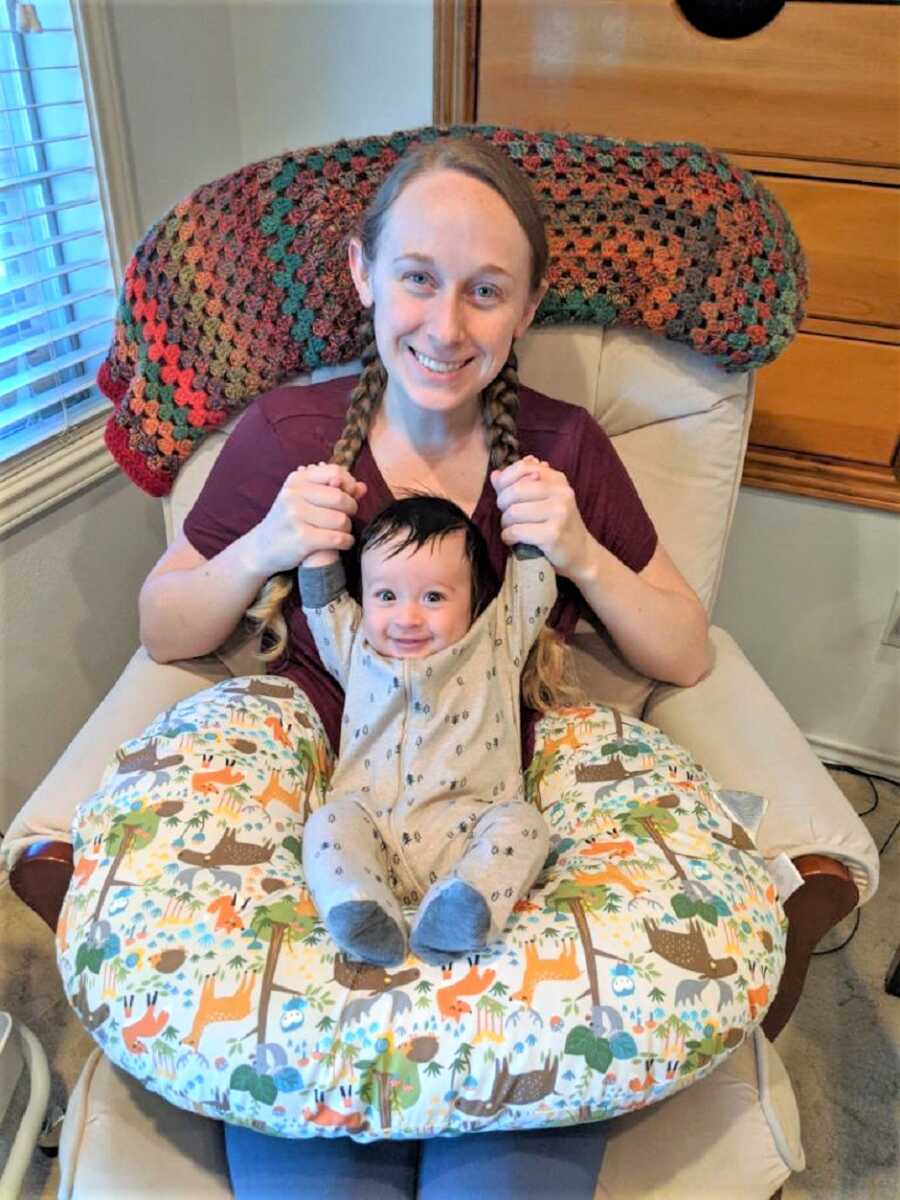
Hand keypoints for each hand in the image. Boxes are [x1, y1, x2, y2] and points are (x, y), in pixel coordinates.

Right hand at [252, 462, 366, 575]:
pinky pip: (338, 538)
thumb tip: (362, 487)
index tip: (350, 496)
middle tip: (345, 518)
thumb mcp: (304, 499)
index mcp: (296, 480)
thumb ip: (333, 490)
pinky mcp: (301, 539)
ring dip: (348, 528)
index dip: (349, 484)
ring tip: (341, 532)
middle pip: (341, 498)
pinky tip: (343, 543)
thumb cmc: (288, 521)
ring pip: (341, 520)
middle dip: (351, 509)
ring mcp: (296, 516)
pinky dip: (346, 542)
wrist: (261, 548)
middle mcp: (294, 495)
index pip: (335, 472)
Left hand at [491, 455, 591, 577]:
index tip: (503, 495)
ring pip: (513, 512)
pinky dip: (508, 536)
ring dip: (505, 523)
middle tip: (507, 516)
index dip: (505, 480)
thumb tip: (495, 475)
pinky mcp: (552, 534)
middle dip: (503, 505)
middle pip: (515, 491)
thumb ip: (519, 485)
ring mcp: (559, 513)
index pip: (523, 467)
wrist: (582, 553)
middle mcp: (562, 493)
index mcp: (558, 480)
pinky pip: (517, 531)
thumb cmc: (558, 525)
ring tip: (511, 529)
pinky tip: (512, 540)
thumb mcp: (544, 500)